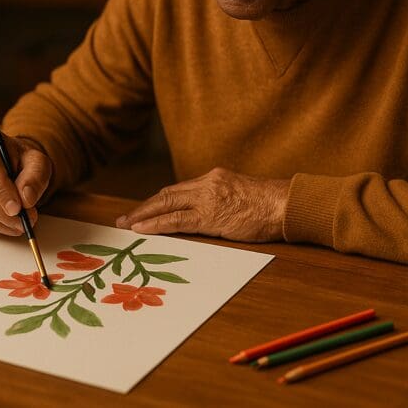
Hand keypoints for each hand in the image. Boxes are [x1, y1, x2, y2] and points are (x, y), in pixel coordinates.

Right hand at [0, 122, 51, 236]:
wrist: (8, 159)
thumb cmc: (21, 158)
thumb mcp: (36, 160)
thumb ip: (35, 177)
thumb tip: (27, 200)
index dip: (0, 189)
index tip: (17, 208)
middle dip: (1, 211)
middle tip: (24, 222)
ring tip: (20, 225)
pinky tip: (7, 225)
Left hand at [115, 168, 289, 241]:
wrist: (284, 204)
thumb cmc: (269, 206)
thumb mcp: (241, 196)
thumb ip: (221, 201)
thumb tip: (207, 215)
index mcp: (214, 178)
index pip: (178, 190)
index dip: (157, 201)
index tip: (143, 211)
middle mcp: (207, 183)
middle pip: (166, 194)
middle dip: (143, 207)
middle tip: (123, 219)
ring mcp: (208, 198)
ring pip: (167, 204)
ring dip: (143, 216)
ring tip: (126, 226)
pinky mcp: (210, 215)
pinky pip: (177, 220)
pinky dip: (157, 224)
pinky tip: (142, 230)